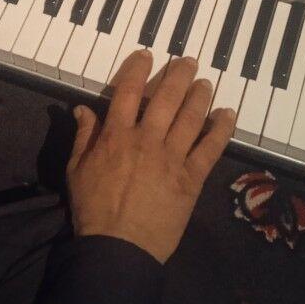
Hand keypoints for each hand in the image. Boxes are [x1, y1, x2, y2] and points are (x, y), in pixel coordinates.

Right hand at [66, 50, 236, 263]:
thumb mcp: (77, 170)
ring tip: (205, 83)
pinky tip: (228, 115)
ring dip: (200, 96)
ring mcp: (172, 158)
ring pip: (191, 117)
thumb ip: (83, 136)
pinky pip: (211, 148)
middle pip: (166, 98)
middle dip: (179, 75)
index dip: (138, 69)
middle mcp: (147, 139)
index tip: (147, 55)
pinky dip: (221, 129)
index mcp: (116, 135)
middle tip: (189, 62)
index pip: (128, 91)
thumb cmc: (93, 210)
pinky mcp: (191, 178)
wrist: (118, 248)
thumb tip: (82, 108)